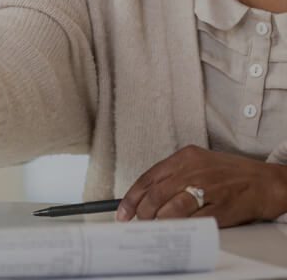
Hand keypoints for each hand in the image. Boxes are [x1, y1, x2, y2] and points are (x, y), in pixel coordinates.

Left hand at [117, 145, 286, 226]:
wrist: (265, 181)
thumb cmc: (230, 174)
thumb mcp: (198, 163)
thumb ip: (174, 175)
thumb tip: (148, 197)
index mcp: (184, 157)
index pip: (149, 177)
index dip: (132, 197)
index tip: (123, 212)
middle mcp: (193, 169)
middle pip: (156, 193)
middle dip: (143, 212)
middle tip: (139, 223)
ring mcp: (207, 187)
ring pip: (171, 206)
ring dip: (158, 221)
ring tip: (154, 228)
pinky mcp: (220, 206)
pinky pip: (193, 219)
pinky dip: (180, 227)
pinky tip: (173, 231)